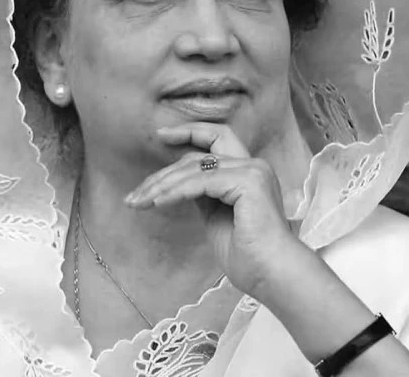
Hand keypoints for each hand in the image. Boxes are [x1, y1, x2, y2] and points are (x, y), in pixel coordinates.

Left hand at [124, 122, 298, 295]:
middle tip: (135, 194)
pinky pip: (200, 182)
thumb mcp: (216, 218)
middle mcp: (253, 166)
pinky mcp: (248, 182)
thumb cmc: (249, 257)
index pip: (216, 139)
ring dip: (161, 186)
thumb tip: (179, 182)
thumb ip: (203, 195)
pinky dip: (175, 192)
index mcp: (249, 173)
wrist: (272, 275)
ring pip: (194, 168)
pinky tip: (157, 202)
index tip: (161, 134)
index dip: (188, 132)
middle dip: (163, 173)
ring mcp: (252, 171)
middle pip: (197, 156)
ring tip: (139, 202)